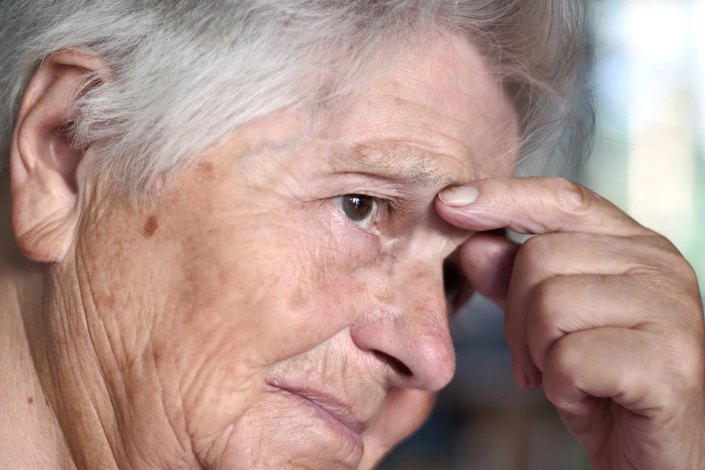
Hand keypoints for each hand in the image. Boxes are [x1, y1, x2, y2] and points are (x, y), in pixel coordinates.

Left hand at [436, 177, 704, 469]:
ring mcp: (671, 311)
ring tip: (565, 375)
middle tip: (537, 354)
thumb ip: (512, 278)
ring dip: (538, 353)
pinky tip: (586, 397)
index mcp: (634, 245)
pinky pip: (569, 358)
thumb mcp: (546, 324)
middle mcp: (660, 265)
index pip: (562, 198)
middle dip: (517, 315)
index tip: (448, 203)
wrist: (654, 455)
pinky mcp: (669, 363)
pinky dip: (561, 386)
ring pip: (549, 304)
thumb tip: (473, 242)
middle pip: (539, 257)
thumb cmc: (602, 383)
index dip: (501, 197)